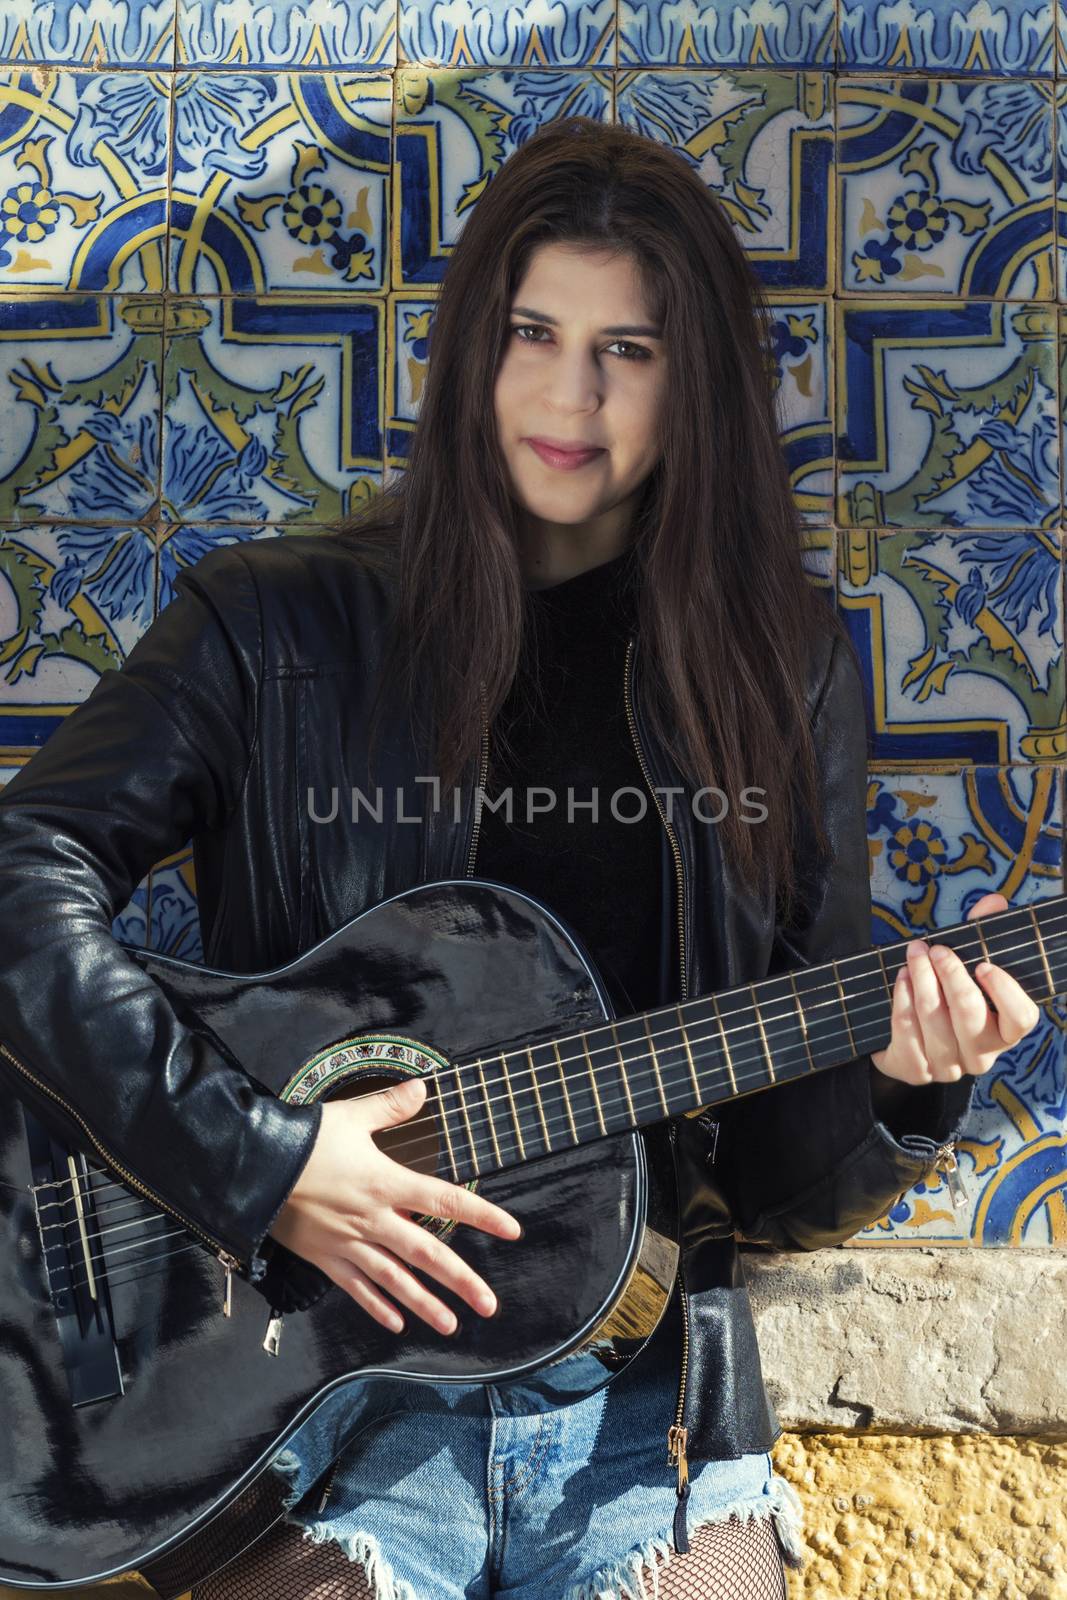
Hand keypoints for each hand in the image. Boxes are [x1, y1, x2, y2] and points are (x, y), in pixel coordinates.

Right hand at [270, 1076, 521, 1334]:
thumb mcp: (350, 1116)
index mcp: (386, 1183)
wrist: (253, 1168)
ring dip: (425, 1304)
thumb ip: (390, 1106)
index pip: (445, 1199)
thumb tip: (423, 1087)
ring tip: (453, 1324)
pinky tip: (397, 1323)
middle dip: (461, 1280)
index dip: (482, 1214)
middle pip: (426, 1253)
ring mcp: (349, 1243)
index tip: (513, 1230)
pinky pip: (356, 1288)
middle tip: (490, 1305)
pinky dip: (377, 1306)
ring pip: (395, 1280)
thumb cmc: (304, 1139)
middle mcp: (373, 1219)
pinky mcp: (325, 1257)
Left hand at [870, 893, 1042, 1085]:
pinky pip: (908, 1034)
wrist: (903, 1040)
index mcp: (1004, 1031)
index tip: (983, 964)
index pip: (1021, 1019)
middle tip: (934, 949)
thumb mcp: (965, 966)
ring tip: (913, 955)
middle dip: (950, 976)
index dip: (1005, 992)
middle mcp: (982, 1054)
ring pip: (935, 1022)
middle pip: (970, 1015)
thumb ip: (980, 934)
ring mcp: (949, 1067)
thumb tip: (993, 901)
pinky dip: (901, 1001)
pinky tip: (901, 979)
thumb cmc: (945, 997)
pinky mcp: (917, 1071)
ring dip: (921, 982)